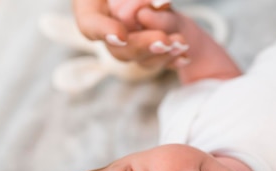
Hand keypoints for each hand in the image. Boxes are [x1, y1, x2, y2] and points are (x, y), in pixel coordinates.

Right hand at [73, 0, 188, 68]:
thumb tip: (158, 6)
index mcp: (91, 8)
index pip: (90, 25)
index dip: (104, 31)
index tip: (121, 35)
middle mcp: (109, 29)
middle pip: (119, 49)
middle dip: (143, 46)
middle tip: (163, 40)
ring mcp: (131, 42)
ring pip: (141, 59)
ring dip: (162, 55)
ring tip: (181, 43)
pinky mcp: (150, 47)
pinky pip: (159, 59)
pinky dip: (173, 60)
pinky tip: (186, 58)